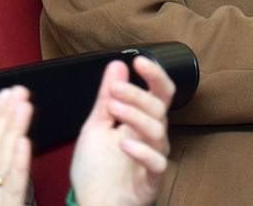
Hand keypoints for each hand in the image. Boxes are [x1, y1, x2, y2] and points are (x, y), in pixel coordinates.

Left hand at [70, 57, 174, 205]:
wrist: (93, 205)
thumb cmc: (96, 170)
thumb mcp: (95, 127)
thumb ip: (106, 98)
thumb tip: (116, 65)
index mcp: (141, 121)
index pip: (159, 92)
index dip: (154, 75)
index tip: (139, 61)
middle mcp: (152, 136)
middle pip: (159, 108)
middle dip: (138, 94)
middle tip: (116, 89)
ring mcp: (153, 157)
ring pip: (157, 130)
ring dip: (136, 115)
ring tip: (115, 110)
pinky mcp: (152, 180)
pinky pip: (156, 163)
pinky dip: (141, 151)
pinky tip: (123, 144)